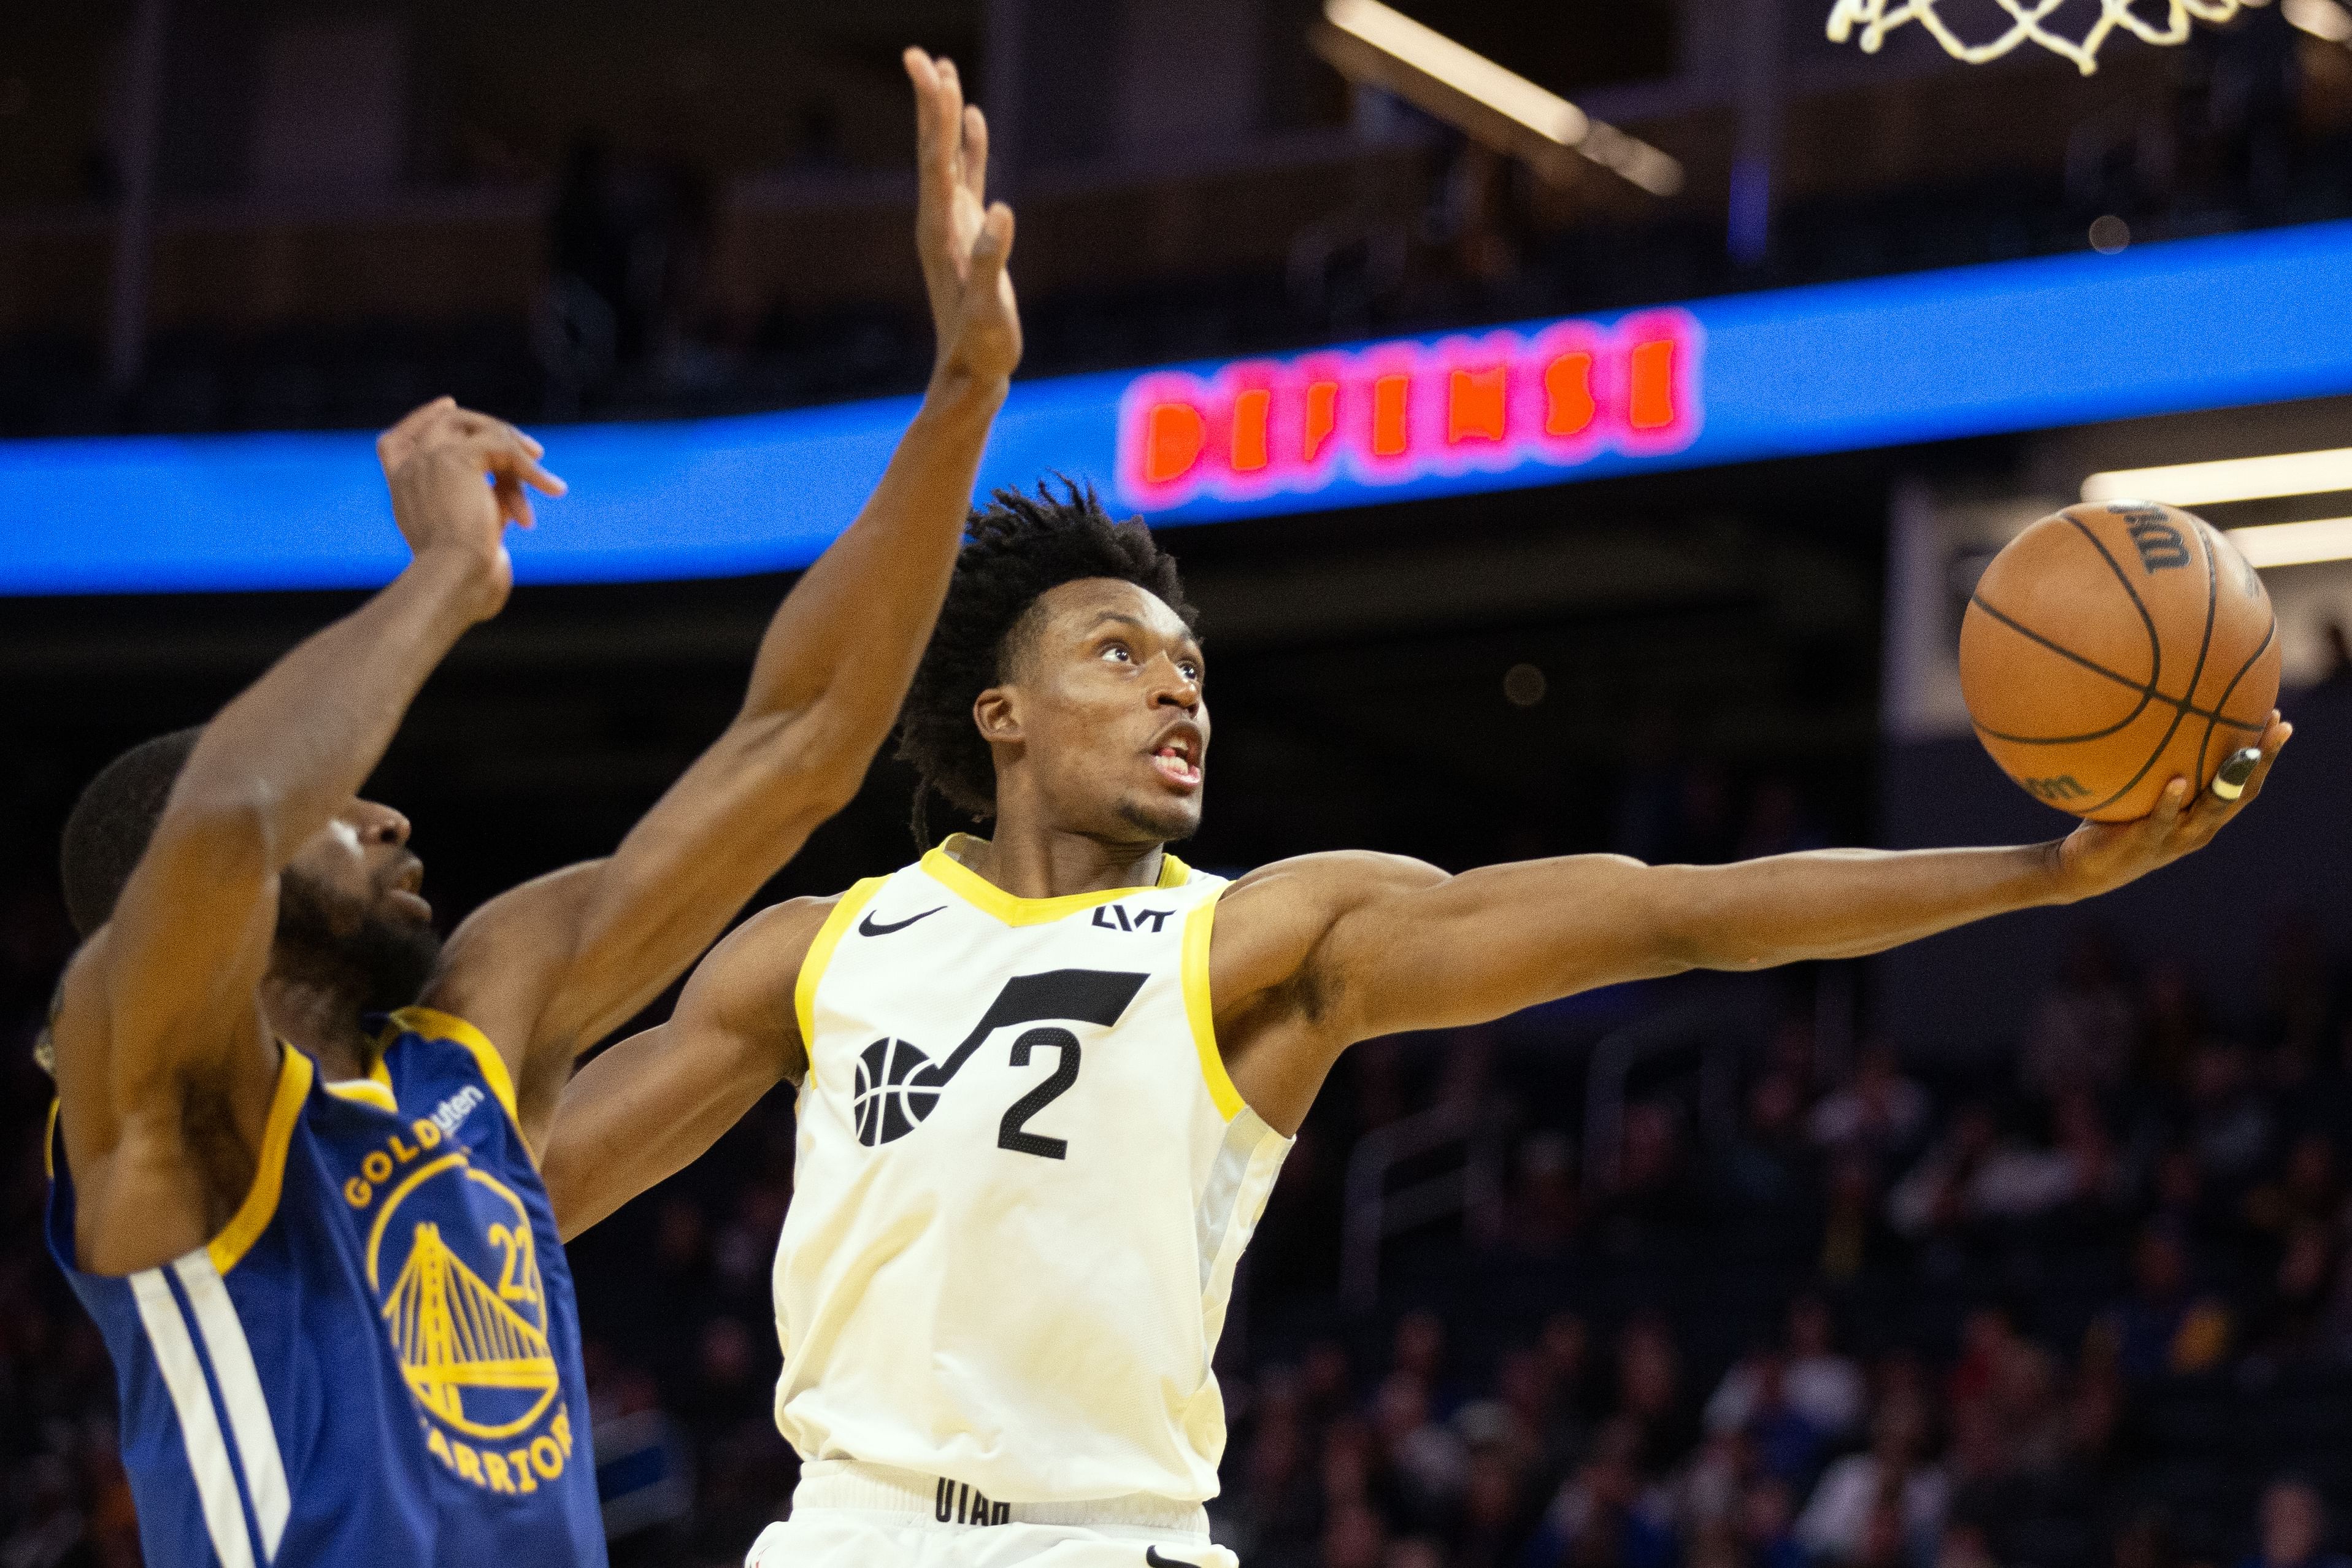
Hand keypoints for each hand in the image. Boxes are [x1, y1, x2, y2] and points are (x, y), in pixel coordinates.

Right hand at [376, 398, 565, 616]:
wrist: (456, 580)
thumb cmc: (466, 580)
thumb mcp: (471, 537)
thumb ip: (481, 508)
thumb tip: (508, 498)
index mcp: (403, 492)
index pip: (395, 442)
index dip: (420, 420)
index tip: (448, 405)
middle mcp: (409, 471)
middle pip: (443, 425)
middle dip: (488, 430)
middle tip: (530, 449)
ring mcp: (428, 459)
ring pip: (474, 428)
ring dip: (515, 451)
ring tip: (545, 479)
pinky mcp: (456, 457)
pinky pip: (501, 445)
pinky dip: (530, 468)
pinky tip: (552, 489)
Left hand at [905, 47, 1019, 389]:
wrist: (970, 375)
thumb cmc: (981, 348)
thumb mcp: (987, 311)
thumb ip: (990, 262)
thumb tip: (1000, 211)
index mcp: (941, 232)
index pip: (935, 161)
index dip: (935, 115)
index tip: (931, 72)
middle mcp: (940, 221)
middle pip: (933, 150)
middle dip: (930, 103)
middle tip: (921, 55)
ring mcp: (953, 224)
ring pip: (947, 158)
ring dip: (945, 116)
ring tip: (945, 71)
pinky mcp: (968, 234)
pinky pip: (967, 177)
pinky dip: (969, 146)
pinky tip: (974, 121)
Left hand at [2051, 713, 2290, 900]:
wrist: (2085, 869)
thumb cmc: (2117, 822)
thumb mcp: (2144, 792)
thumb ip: (2159, 767)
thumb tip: (2161, 716)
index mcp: (2204, 817)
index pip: (2246, 785)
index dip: (2266, 756)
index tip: (2280, 721)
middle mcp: (2199, 829)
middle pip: (2242, 794)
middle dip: (2263, 760)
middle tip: (2279, 726)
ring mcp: (2174, 839)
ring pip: (2211, 810)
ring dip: (2230, 779)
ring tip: (2246, 749)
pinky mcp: (2145, 843)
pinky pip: (2161, 820)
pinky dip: (2171, 801)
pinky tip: (2177, 780)